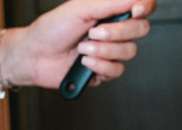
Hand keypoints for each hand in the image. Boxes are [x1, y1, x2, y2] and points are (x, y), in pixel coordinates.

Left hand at [11, 0, 156, 88]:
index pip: (142, 6)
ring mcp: (111, 52)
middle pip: (141, 29)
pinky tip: (84, 62)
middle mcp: (114, 30)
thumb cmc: (53, 29)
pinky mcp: (104, 71)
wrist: (35, 56)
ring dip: (104, 50)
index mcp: (110, 11)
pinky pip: (117, 70)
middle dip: (118, 32)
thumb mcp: (80, 9)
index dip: (146, 7)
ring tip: (82, 48)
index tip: (136, 10)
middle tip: (94, 32)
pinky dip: (99, 65)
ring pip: (129, 52)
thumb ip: (111, 2)